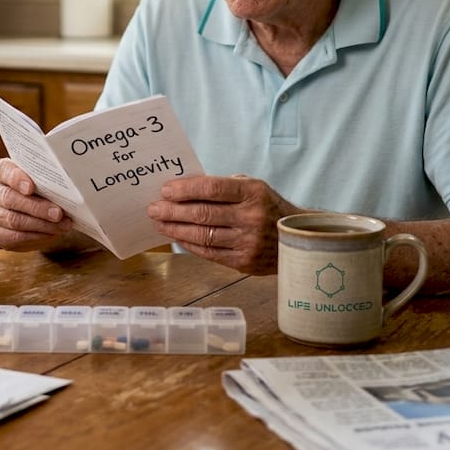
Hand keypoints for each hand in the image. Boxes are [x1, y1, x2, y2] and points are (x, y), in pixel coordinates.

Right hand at [0, 159, 74, 250]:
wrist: (27, 209)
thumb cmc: (36, 189)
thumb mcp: (40, 180)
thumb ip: (46, 181)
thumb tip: (67, 190)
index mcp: (0, 171)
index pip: (5, 171)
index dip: (17, 179)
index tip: (32, 188)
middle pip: (10, 198)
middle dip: (37, 207)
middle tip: (58, 213)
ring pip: (13, 220)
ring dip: (41, 225)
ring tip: (62, 226)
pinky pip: (13, 237)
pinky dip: (35, 236)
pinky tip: (50, 234)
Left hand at [147, 174, 299, 274]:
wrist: (296, 238)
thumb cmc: (267, 207)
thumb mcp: (252, 188)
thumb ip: (223, 187)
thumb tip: (184, 189)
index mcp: (253, 193)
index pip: (212, 189)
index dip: (186, 190)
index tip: (165, 190)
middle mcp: (251, 217)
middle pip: (203, 214)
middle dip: (172, 211)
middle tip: (153, 208)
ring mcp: (248, 242)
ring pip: (202, 236)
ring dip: (175, 229)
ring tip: (159, 223)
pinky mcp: (243, 262)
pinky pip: (208, 253)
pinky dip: (189, 244)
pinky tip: (176, 237)